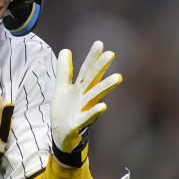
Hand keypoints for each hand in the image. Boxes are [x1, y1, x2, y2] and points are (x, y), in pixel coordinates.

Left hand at [51, 40, 121, 155]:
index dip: (92, 57)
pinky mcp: (79, 123)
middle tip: (110, 54)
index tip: (99, 43)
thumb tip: (66, 50)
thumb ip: (64, 71)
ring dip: (106, 87)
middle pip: (93, 80)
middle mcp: (84, 97)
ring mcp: (83, 110)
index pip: (86, 70)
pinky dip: (95, 112)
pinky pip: (88, 117)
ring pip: (95, 96)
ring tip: (118, 77)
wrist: (61, 135)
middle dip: (100, 67)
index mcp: (79, 88)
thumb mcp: (61, 88)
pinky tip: (103, 106)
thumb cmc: (64, 110)